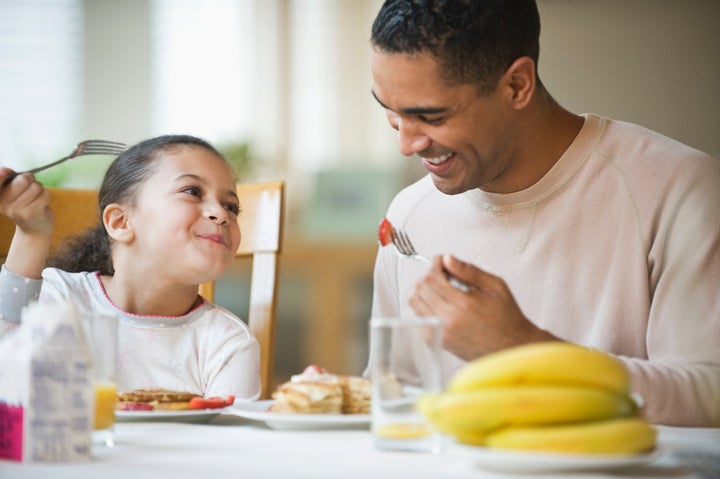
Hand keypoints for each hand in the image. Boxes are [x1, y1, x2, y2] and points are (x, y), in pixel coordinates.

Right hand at [0, 168, 53, 278]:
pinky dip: (46, 196)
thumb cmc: (24, 205)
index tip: (5, 172)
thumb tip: (5, 170)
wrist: (34, 229)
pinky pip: (45, 194)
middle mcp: (4, 205)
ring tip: (35, 199)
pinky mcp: (32, 213)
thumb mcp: (13, 192)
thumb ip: (9, 179)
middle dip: (31, 180)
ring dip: (40, 190)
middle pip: (23, 180)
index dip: (1, 175)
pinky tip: (41, 205)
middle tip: (30, 187)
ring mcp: (17, 210)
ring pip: (36, 187)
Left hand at [408, 254, 555, 359]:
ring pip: (414, 303)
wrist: (511, 347)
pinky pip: (418, 318)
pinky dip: (423, 305)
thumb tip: (447, 259)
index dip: (434, 263)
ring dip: (422, 289)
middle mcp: (448, 319)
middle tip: (441, 272)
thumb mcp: (495, 287)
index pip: (432, 277)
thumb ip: (469, 271)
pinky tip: (438, 302)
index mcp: (463, 304)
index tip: (441, 260)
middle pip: (419, 288)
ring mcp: (441, 332)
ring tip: (439, 286)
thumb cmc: (507, 317)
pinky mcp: (438, 341)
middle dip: (427, 274)